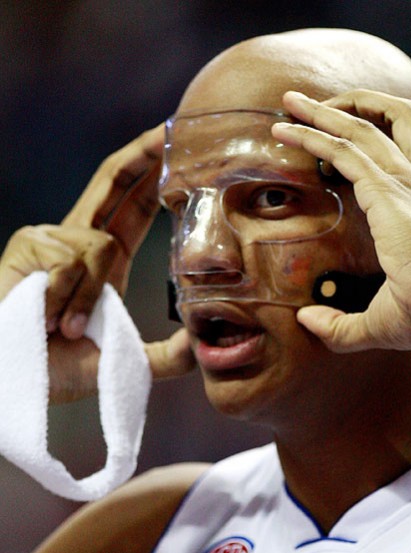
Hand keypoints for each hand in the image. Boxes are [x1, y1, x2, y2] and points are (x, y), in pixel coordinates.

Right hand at [0, 125, 194, 402]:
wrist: (21, 383)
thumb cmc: (65, 367)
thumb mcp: (130, 358)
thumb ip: (171, 353)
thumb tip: (207, 343)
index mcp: (107, 256)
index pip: (136, 203)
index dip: (156, 175)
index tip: (179, 150)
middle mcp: (79, 238)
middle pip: (113, 181)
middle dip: (142, 155)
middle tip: (169, 128)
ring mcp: (50, 238)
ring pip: (100, 245)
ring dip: (91, 296)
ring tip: (70, 327)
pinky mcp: (27, 246)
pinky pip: (71, 260)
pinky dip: (69, 296)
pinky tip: (51, 316)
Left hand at [271, 90, 410, 352]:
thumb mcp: (378, 320)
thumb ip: (340, 323)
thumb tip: (307, 321)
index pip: (402, 150)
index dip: (371, 136)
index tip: (337, 136)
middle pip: (391, 119)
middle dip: (351, 104)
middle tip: (311, 104)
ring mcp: (405, 180)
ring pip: (361, 127)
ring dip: (323, 111)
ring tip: (290, 102)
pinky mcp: (386, 187)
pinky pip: (343, 149)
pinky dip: (314, 135)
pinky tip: (288, 130)